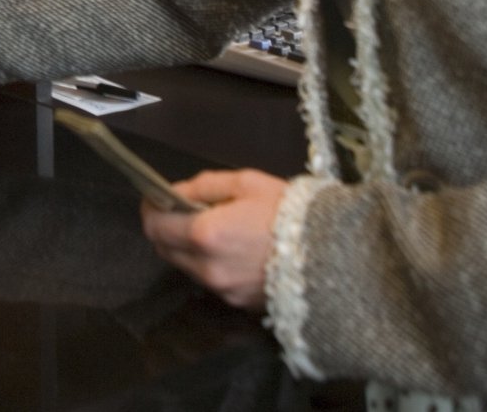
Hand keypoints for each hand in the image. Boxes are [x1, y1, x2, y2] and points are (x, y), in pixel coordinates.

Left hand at [138, 168, 286, 310]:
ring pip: (185, 267)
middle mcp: (207, 267)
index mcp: (206, 234)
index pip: (155, 226)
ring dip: (185, 247)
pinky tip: (228, 249)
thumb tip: (175, 192)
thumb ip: (204, 187)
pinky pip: (209, 281)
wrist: (336, 256)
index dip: (150, 210)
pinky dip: (207, 264)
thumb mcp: (246, 183)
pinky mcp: (238, 304)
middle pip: (164, 250)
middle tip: (178, 211)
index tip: (155, 198)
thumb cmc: (292, 212)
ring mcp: (223, 289)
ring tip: (209, 229)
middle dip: (164, 229)